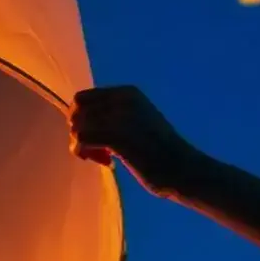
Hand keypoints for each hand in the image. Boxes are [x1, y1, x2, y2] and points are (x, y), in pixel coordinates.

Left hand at [70, 86, 204, 198]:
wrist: (183, 168)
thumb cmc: (160, 151)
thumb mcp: (136, 121)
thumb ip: (112, 115)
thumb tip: (77, 121)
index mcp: (128, 92)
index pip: (84, 98)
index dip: (82, 119)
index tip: (99, 137)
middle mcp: (122, 99)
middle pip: (76, 109)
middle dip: (80, 130)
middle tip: (97, 148)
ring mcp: (119, 116)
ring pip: (76, 125)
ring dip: (83, 144)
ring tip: (104, 157)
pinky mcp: (116, 136)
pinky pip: (80, 139)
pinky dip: (85, 153)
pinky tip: (107, 162)